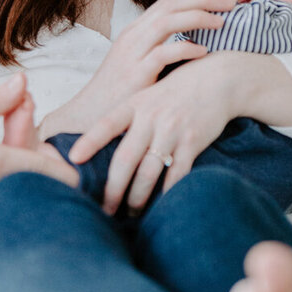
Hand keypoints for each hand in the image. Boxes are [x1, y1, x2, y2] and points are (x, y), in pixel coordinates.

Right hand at [0, 74, 77, 216]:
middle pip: (39, 189)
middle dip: (38, 164)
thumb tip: (24, 82)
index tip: (52, 150)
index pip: (52, 174)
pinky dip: (0, 190)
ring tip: (0, 147)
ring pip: (17, 200)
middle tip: (21, 137)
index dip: (60, 163)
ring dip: (19, 178)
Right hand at [38, 0, 237, 136]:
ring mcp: (133, 53)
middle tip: (231, 0)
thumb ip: (162, 45)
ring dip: (199, 17)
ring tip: (223, 20)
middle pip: (171, 3)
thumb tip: (191, 34)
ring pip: (168, 21)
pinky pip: (163, 54)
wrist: (90, 116)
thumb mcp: (139, 61)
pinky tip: (204, 52)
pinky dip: (186, 48)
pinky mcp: (135, 75)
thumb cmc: (121, 92)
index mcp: (137, 30)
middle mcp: (134, 35)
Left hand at [67, 55, 239, 213]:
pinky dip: (167, 193)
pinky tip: (161, 206)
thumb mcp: (148, 96)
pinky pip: (177, 175)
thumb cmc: (177, 90)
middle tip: (105, 208)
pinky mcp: (193, 142)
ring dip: (138, 197)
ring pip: (149, 172)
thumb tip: (105, 148)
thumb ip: (129, 118)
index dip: (89, 142)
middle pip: (125, 159)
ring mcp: (172, 130)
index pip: (106, 125)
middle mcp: (151, 117)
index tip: (74, 159)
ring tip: (130, 212)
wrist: (217, 79)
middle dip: (113, 188)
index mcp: (135, 105)